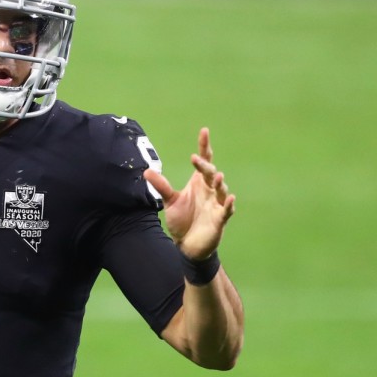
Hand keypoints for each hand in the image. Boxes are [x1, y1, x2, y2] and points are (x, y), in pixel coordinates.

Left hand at [143, 128, 235, 261]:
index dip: (205, 146)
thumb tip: (146, 171)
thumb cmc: (182, 221)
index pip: (204, 161)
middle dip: (204, 166)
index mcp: (199, 183)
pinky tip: (230, 198)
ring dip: (219, 183)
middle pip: (210, 173)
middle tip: (196, 159)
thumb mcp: (170, 201)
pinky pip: (227, 210)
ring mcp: (217, 204)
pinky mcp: (220, 219)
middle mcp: (210, 190)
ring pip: (221, 189)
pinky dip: (229, 204)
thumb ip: (161, 186)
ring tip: (216, 177)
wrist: (187, 245)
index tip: (204, 131)